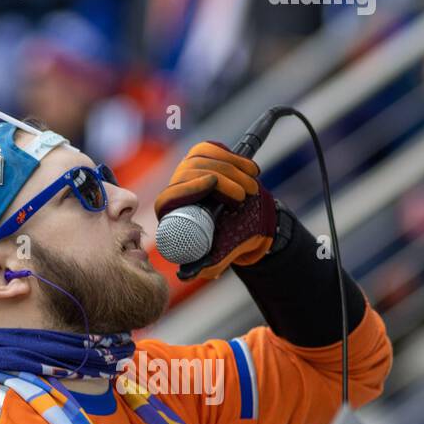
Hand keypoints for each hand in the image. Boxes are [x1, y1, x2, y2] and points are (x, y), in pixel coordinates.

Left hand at [154, 140, 275, 279]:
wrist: (253, 222)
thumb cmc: (233, 238)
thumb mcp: (221, 253)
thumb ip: (205, 265)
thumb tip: (185, 275)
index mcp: (172, 212)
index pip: (170, 196)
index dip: (189, 186)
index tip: (213, 184)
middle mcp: (176, 188)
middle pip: (189, 172)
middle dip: (223, 180)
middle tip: (245, 196)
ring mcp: (188, 169)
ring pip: (202, 159)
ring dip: (233, 171)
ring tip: (251, 190)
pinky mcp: (203, 156)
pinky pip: (212, 148)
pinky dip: (234, 158)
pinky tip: (250, 170)